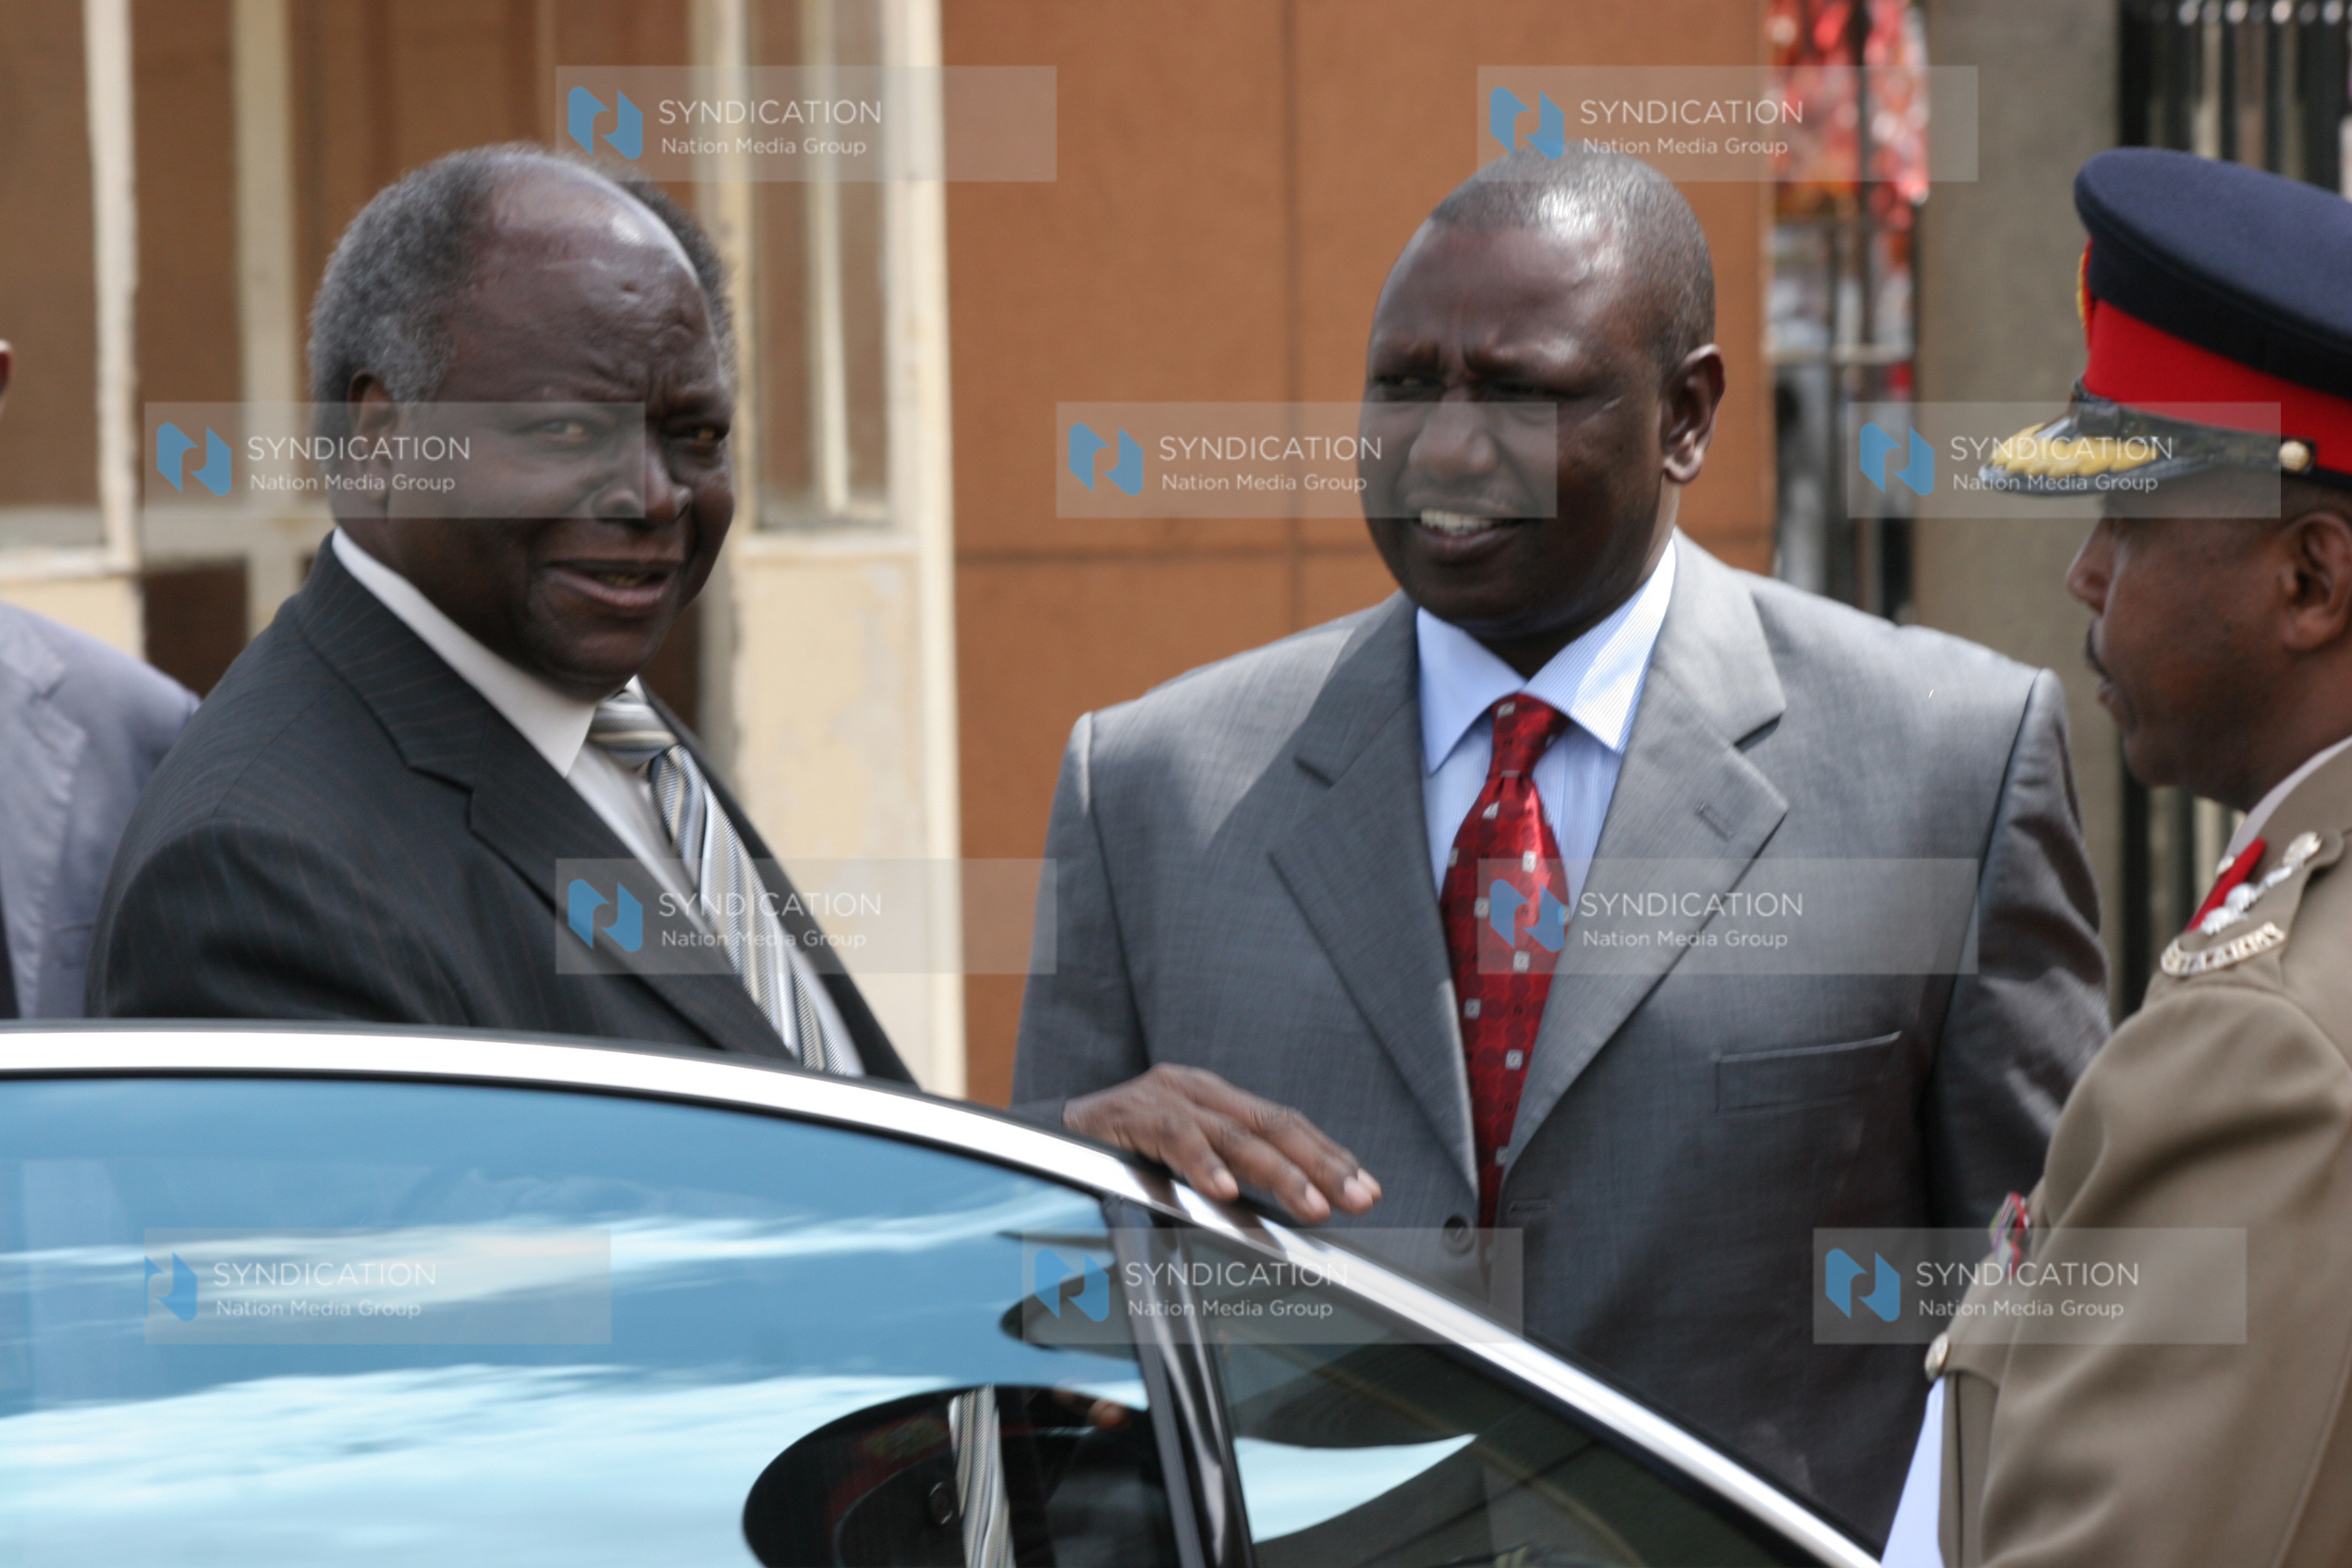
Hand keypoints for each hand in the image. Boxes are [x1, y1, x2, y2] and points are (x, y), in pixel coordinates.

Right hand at [1063, 1064, 1381, 1222]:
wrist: (1041, 1136)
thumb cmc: (1119, 1156)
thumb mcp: (1183, 1161)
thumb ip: (1231, 1176)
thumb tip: (1294, 1211)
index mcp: (1214, 1099)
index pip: (1286, 1123)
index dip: (1329, 1154)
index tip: (1367, 1188)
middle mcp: (1196, 1090)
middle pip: (1273, 1125)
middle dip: (1321, 1164)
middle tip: (1356, 1199)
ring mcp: (1163, 1099)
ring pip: (1234, 1134)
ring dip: (1278, 1174)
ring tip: (1310, 1206)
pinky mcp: (1128, 1115)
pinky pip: (1172, 1139)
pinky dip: (1201, 1165)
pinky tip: (1224, 1192)